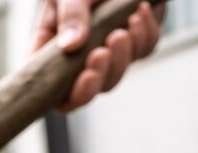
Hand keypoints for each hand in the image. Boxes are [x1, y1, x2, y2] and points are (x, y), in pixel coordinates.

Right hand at [32, 0, 163, 111]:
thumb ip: (70, 15)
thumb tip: (71, 47)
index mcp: (51, 46)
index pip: (53, 89)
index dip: (69, 96)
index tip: (85, 76)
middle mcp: (79, 53)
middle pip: (92, 88)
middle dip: (103, 73)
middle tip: (105, 48)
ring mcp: (108, 47)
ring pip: (119, 73)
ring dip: (125, 55)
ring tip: (125, 25)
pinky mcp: (135, 38)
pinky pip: (145, 49)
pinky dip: (145, 35)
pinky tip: (140, 11)